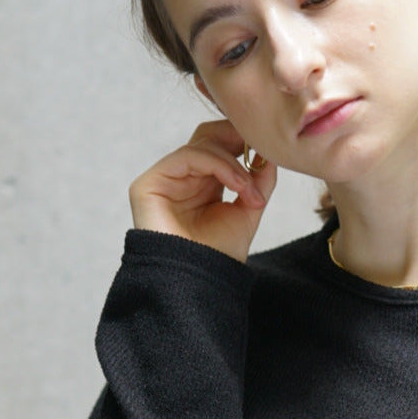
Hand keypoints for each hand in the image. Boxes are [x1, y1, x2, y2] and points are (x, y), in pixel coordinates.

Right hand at [128, 119, 277, 262]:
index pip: (220, 144)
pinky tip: (238, 185)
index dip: (243, 140)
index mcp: (203, 182)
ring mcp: (165, 179)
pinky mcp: (149, 184)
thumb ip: (259, 179)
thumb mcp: (248, 209)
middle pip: (207, 135)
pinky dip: (219, 165)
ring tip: (251, 192)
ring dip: (234, 164)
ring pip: (202, 145)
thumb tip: (268, 151)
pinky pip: (187, 156)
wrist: (200, 283)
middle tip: (261, 150)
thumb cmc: (220, 253)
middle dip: (237, 138)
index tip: (269, 148)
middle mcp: (182, 177)